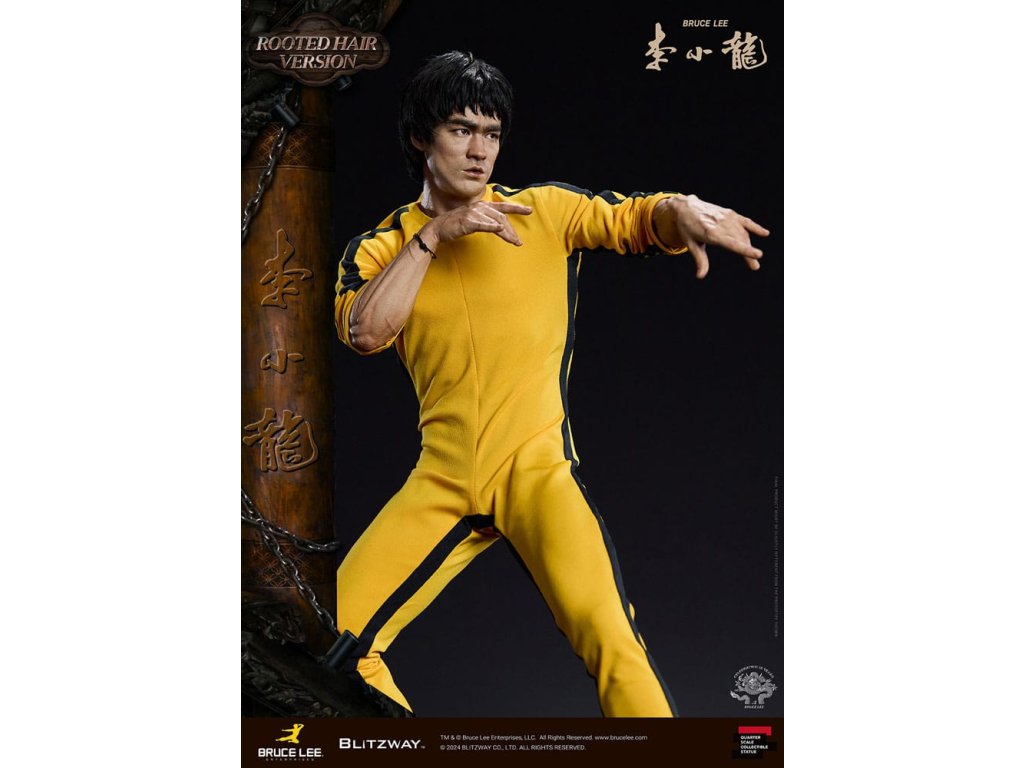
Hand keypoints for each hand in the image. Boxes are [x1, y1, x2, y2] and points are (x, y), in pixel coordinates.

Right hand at [426, 201, 532, 246]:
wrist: (438, 229)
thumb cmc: (455, 225)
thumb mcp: (473, 219)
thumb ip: (485, 220)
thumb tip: (499, 226)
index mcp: (481, 206)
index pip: (502, 206)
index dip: (517, 208)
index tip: (529, 210)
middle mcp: (479, 207)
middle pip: (501, 218)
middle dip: (512, 230)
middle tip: (518, 241)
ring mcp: (473, 213)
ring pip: (495, 222)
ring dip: (507, 234)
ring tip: (514, 242)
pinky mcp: (468, 222)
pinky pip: (483, 225)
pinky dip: (492, 227)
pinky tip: (500, 230)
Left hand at [655, 194, 769, 278]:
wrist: (687, 207)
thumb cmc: (687, 228)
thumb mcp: (691, 244)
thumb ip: (700, 260)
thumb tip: (700, 276)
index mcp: (710, 232)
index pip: (731, 243)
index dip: (745, 249)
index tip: (758, 255)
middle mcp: (720, 224)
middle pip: (739, 240)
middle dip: (748, 253)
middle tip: (755, 267)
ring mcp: (726, 217)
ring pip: (743, 233)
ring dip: (750, 245)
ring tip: (755, 258)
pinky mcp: (730, 213)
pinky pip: (745, 221)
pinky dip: (755, 227)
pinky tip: (765, 233)